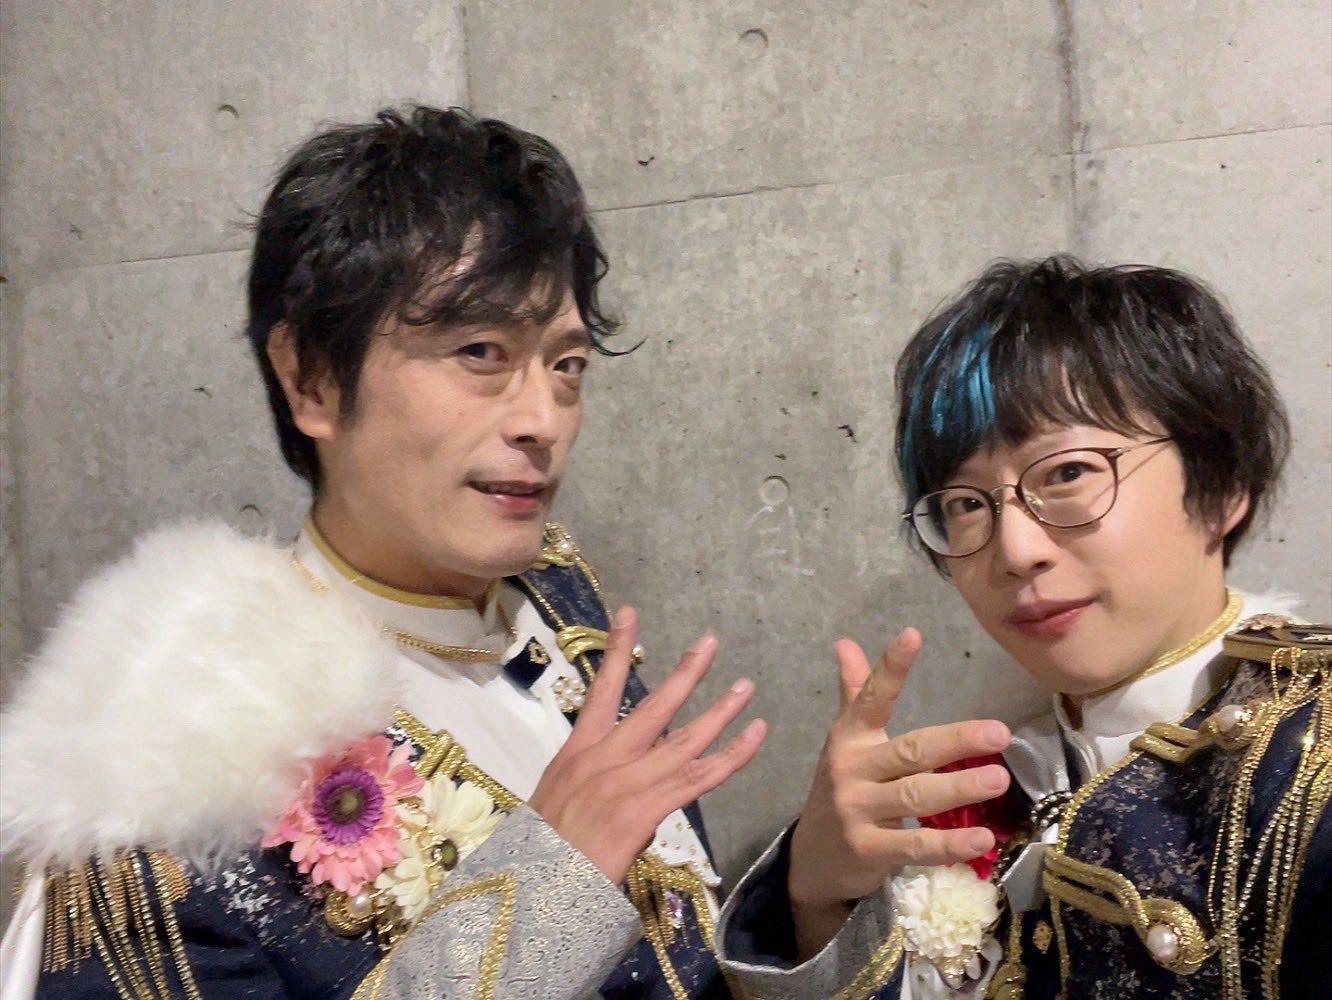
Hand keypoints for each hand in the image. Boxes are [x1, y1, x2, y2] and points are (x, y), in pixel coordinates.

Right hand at [529, 606, 766, 883]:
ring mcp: (628, 782)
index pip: (601, 690)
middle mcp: (605, 758)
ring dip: (720, 710)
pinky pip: (700, 777)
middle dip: (685, 673)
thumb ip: (590, 781)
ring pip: (685, 738)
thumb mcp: (554, 801)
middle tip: (709, 642)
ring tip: (745, 685)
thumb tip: (620, 779)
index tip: (629, 614)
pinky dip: (732, 755)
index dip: (618, 651)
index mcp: (578, 751)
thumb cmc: (538, 851)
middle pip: (653, 706)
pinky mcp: (647, 809)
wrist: (532, 888)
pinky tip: (754, 735)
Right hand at [787, 628, 1011, 957]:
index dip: (891, 667)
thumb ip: (855, 694)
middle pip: (909, 751)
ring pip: (915, 796)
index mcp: (849, 738)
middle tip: (999, 733)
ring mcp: (857, 811)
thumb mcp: (845, 743)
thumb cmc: (841, 791)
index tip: (913, 635)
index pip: (872, 698)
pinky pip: (915, 845)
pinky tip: (982, 838)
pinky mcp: (868, 850)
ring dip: (959, 789)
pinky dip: (949, 843)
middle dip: (954, 741)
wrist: (811, 859)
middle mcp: (850, 769)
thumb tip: (845, 642)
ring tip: (999, 780)